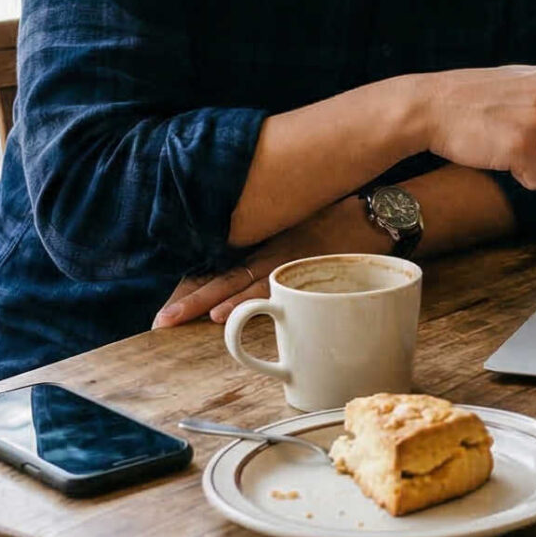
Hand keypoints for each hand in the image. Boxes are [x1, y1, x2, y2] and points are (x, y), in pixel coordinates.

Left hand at [153, 196, 386, 328]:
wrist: (375, 215)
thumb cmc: (340, 222)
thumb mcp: (303, 231)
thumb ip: (278, 249)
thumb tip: (256, 278)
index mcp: (265, 246)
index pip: (221, 269)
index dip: (192, 288)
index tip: (167, 307)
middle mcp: (268, 253)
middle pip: (220, 278)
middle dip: (189, 301)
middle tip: (160, 321)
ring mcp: (283, 263)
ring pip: (237, 286)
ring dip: (206, 302)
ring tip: (181, 316)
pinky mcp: (302, 272)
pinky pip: (266, 288)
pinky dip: (241, 301)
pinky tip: (221, 313)